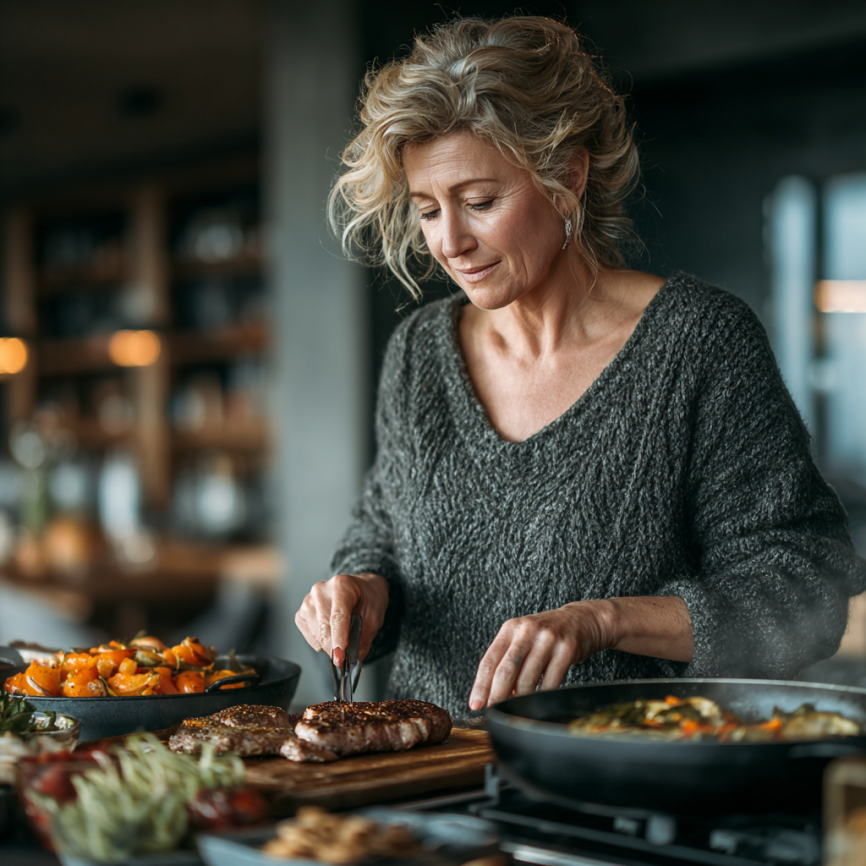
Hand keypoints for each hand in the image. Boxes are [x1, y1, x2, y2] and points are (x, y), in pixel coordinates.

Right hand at [295, 573, 388, 664]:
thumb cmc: (367, 599)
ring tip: (342, 635)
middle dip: (336, 648)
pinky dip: (321, 642)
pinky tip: (331, 632)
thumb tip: (354, 660)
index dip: (339, 639)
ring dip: (330, 645)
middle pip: (324, 628)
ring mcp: (308, 601)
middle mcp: (321, 591)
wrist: (360, 589)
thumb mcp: (375, 617)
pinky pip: (310, 637)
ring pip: (317, 636)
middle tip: (347, 656)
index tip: (341, 657)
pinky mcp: (301, 613)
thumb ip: (364, 639)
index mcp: (342, 586)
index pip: (338, 616)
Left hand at [468, 601, 612, 709]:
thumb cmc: (546, 634)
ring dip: (520, 698)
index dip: (480, 685)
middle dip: (497, 695)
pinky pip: (550, 682)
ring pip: (527, 679)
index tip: (475, 703)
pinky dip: (541, 695)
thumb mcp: (522, 637)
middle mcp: (527, 631)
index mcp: (511, 628)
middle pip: (506, 670)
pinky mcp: (566, 650)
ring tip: (516, 706)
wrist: (581, 620)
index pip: (489, 660)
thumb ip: (507, 660)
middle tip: (493, 711)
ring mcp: (547, 640)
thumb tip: (493, 693)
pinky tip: (537, 699)